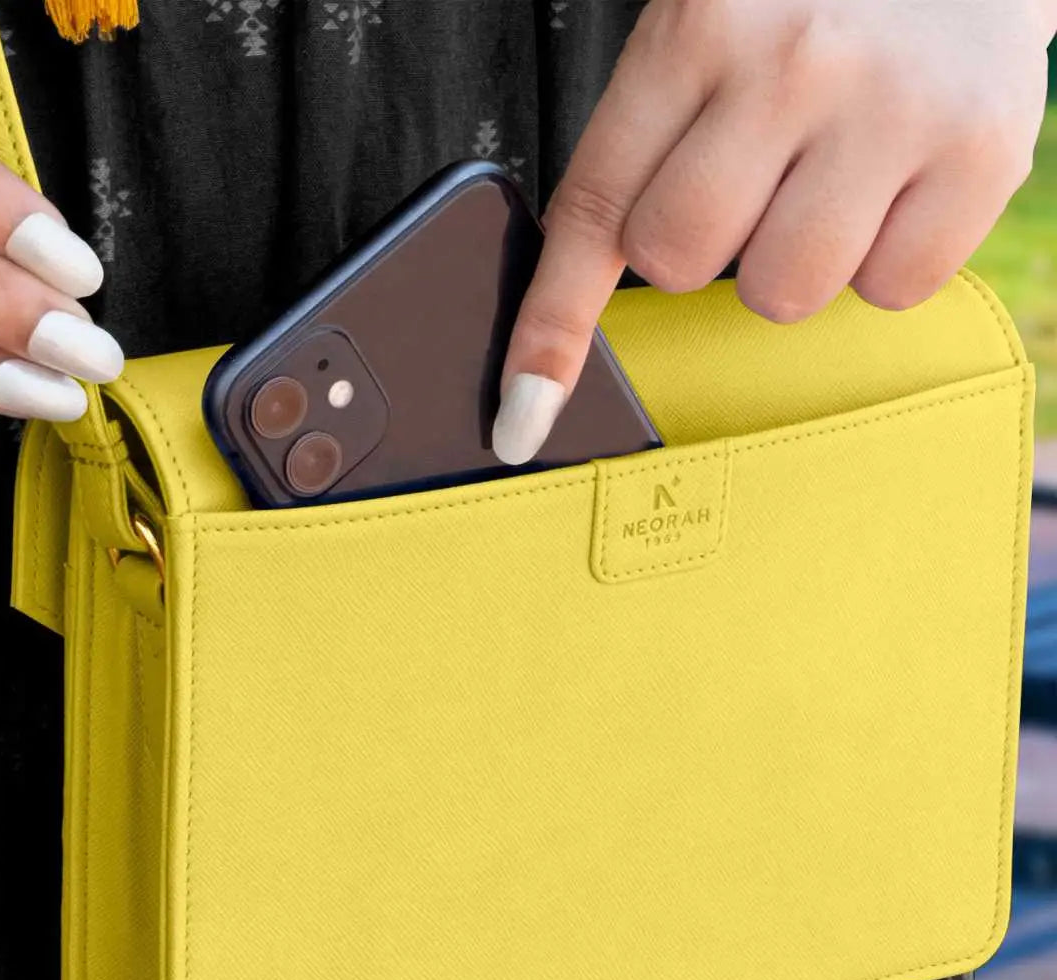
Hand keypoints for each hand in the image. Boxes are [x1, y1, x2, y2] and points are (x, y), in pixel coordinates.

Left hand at [493, 0, 1054, 463]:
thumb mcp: (704, 35)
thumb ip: (647, 147)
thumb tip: (582, 310)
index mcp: (696, 29)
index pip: (595, 209)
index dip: (551, 327)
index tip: (521, 419)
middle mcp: (792, 66)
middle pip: (680, 264)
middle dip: (695, 250)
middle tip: (742, 183)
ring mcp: (892, 109)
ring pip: (782, 295)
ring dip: (787, 262)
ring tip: (823, 179)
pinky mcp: (980, 151)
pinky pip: (891, 289)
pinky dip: (881, 260)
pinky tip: (891, 185)